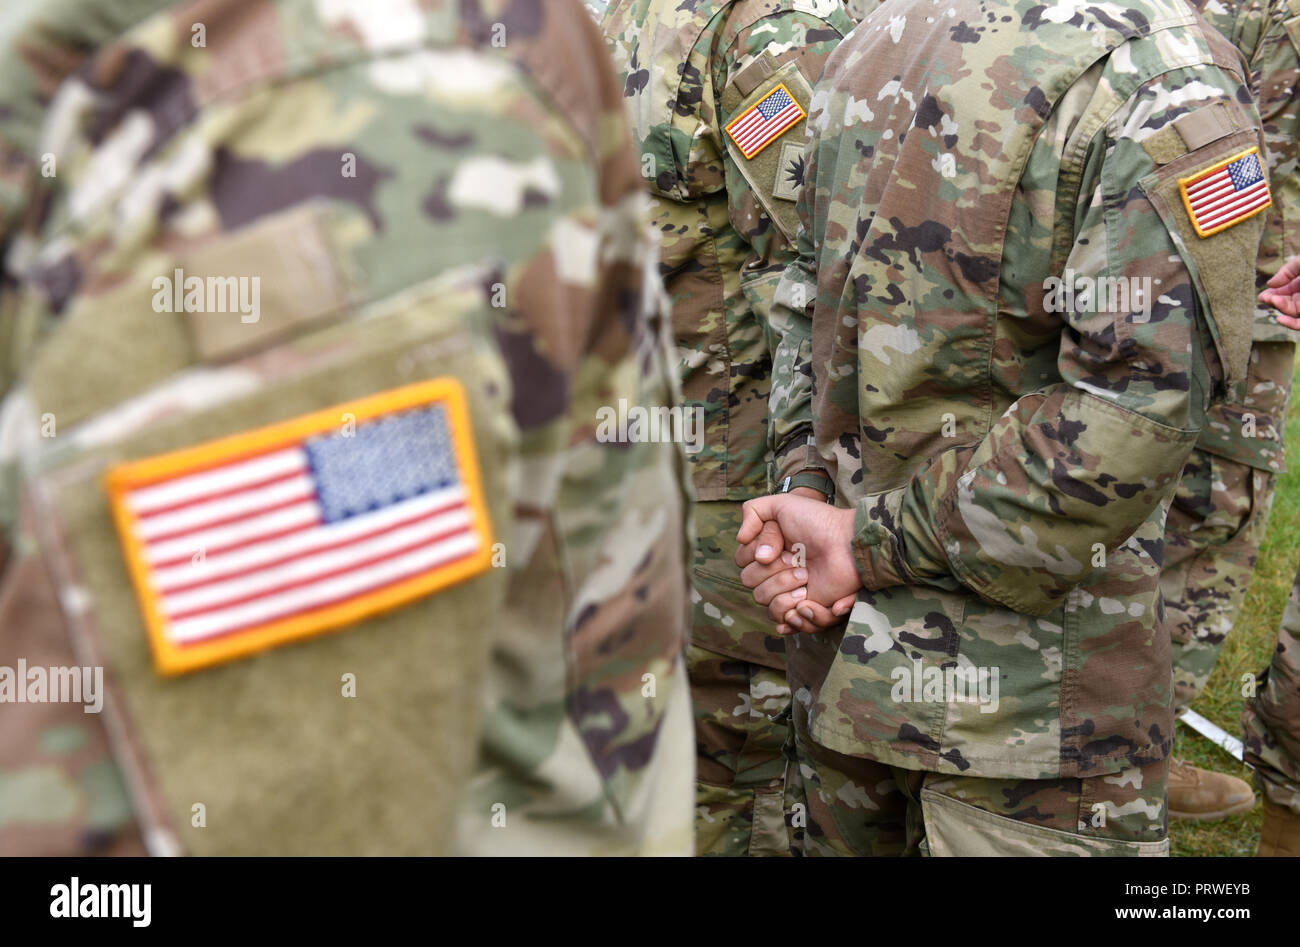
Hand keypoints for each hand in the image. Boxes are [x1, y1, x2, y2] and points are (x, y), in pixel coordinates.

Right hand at [735, 493, 860, 633]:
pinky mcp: (804, 609)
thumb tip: (740, 539)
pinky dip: (796, 614)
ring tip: (807, 578)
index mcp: (766, 550)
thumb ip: (753, 511)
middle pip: (749, 583)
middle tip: (799, 563)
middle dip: (773, 573)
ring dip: (785, 590)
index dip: (757, 555)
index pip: (741, 562)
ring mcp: (788, 591)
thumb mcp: (782, 504)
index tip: (783, 547)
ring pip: (765, 603)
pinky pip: (785, 622)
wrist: (848, 544)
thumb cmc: (818, 522)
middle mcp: (773, 571)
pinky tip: (808, 602)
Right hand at [1259, 255, 1299, 326]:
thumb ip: (1286, 271)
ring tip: (1272, 300)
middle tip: (1264, 297)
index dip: (1273, 294)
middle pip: (1286, 303)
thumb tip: (1270, 284)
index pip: (1285, 292)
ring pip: (1292, 312)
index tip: (1262, 295)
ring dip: (1280, 308)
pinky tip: (1280, 318)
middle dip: (1273, 301)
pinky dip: (1291, 324)